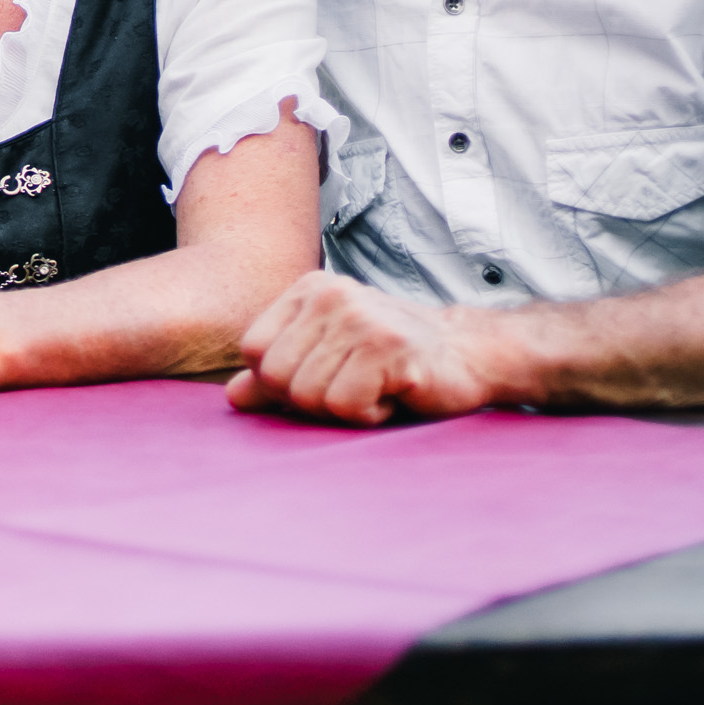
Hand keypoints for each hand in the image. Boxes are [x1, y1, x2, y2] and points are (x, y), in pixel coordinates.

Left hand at [228, 270, 500, 424]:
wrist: (470, 355)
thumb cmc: (392, 361)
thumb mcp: (326, 360)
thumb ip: (276, 377)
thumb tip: (233, 398)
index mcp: (307, 290)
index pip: (252, 351)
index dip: (280, 382)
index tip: (324, 377)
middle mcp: (329, 295)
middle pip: (275, 377)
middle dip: (311, 400)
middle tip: (354, 386)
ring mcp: (360, 317)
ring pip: (307, 395)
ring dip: (344, 408)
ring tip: (376, 386)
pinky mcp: (388, 347)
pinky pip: (343, 405)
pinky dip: (368, 414)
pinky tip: (393, 394)